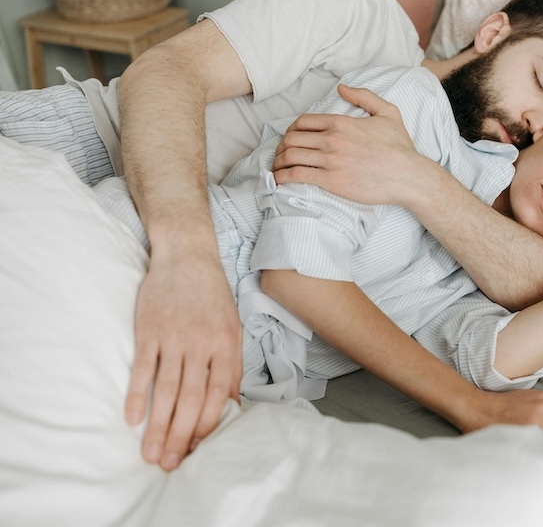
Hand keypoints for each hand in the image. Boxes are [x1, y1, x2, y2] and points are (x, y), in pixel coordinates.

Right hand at [126, 251, 241, 470]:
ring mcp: (174, 337)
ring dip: (158, 424)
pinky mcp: (149, 330)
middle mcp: (201, 344)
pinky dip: (137, 394)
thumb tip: (232, 403)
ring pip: (167, 389)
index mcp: (225, 345)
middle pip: (192, 398)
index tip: (198, 450)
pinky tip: (133, 418)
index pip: (218, 394)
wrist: (187, 256)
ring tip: (150, 453)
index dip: (208, 424)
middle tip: (171, 464)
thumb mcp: (232, 327)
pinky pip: (142, 368)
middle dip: (181, 434)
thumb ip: (231, 365)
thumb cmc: (212, 296)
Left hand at [272, 83, 429, 207]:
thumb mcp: (388, 112)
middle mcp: (332, 139)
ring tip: (277, 169)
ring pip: (290, 156)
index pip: (303, 122)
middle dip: (281, 147)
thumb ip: (364, 96)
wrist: (408, 176)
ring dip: (278, 162)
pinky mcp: (330, 180)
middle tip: (280, 156)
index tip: (290, 139)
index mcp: (341, 122)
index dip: (291, 130)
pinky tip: (279, 181)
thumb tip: (341, 88)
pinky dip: (282, 177)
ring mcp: (330, 160)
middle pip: (292, 138)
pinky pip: (297, 175)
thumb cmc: (400, 147)